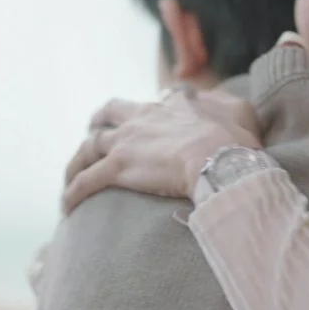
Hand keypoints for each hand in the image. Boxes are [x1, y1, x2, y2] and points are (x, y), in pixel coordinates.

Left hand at [61, 88, 260, 213]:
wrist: (219, 159)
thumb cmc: (235, 140)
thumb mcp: (241, 112)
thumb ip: (226, 104)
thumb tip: (215, 103)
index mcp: (171, 105)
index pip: (152, 102)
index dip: (146, 112)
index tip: (145, 121)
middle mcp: (142, 118)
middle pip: (108, 113)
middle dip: (98, 121)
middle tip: (94, 131)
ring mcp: (126, 142)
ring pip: (87, 148)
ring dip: (76, 162)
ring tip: (71, 178)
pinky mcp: (117, 168)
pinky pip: (84, 181)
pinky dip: (72, 193)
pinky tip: (67, 207)